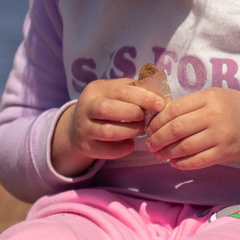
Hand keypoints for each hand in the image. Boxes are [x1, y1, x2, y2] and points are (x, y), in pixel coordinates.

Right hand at [51, 77, 167, 175]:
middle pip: (108, 109)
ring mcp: (84, 128)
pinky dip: (123, 148)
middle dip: (133, 114)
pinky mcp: (86, 146)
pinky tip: (130, 143)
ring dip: (130, 131)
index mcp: (96, 89)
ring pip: (108, 131)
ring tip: (139, 129)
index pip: (121, 91)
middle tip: (145, 118)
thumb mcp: (116, 91)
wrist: (79, 126)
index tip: (160, 104)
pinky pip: (107, 150)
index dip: (143, 97)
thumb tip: (161, 96)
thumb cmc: (108, 104)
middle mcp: (86, 107)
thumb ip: (136, 90)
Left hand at [145, 88, 239, 169]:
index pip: (174, 110)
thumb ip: (189, 104)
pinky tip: (173, 162)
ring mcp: (221, 136)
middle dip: (157, 138)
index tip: (149, 127)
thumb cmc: (233, 108)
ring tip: (158, 153)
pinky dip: (182, 163)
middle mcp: (214, 115)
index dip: (157, 121)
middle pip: (176, 129)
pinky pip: (197, 161)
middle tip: (149, 144)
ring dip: (166, 152)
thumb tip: (157, 118)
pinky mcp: (225, 153)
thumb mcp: (214, 96)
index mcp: (209, 97)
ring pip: (184, 147)